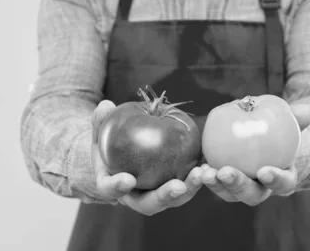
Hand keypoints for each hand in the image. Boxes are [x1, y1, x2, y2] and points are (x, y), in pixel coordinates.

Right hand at [91, 100, 203, 215]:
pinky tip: (209, 164)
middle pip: (149, 204)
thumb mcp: (100, 129)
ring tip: (201, 174)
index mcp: (111, 185)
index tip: (127, 179)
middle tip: (177, 186)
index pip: (110, 190)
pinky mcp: (172, 188)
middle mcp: (134, 196)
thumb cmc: (108, 140)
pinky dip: (198, 177)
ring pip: (173, 199)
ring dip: (189, 189)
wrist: (121, 152)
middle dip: (165, 197)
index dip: (117, 187)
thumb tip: (106, 105)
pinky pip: (186, 184)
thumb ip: (100, 119)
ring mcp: (155, 195)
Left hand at [200, 103, 309, 205]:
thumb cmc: (279, 128)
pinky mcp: (222, 181)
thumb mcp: (288, 120)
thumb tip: (307, 111)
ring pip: (229, 193)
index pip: (283, 184)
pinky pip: (214, 181)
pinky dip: (205, 176)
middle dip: (237, 185)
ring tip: (206, 171)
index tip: (264, 171)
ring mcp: (240, 188)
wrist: (262, 135)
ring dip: (217, 185)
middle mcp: (261, 187)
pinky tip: (198, 166)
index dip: (275, 180)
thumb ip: (297, 117)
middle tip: (225, 172)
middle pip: (251, 195)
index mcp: (283, 177)